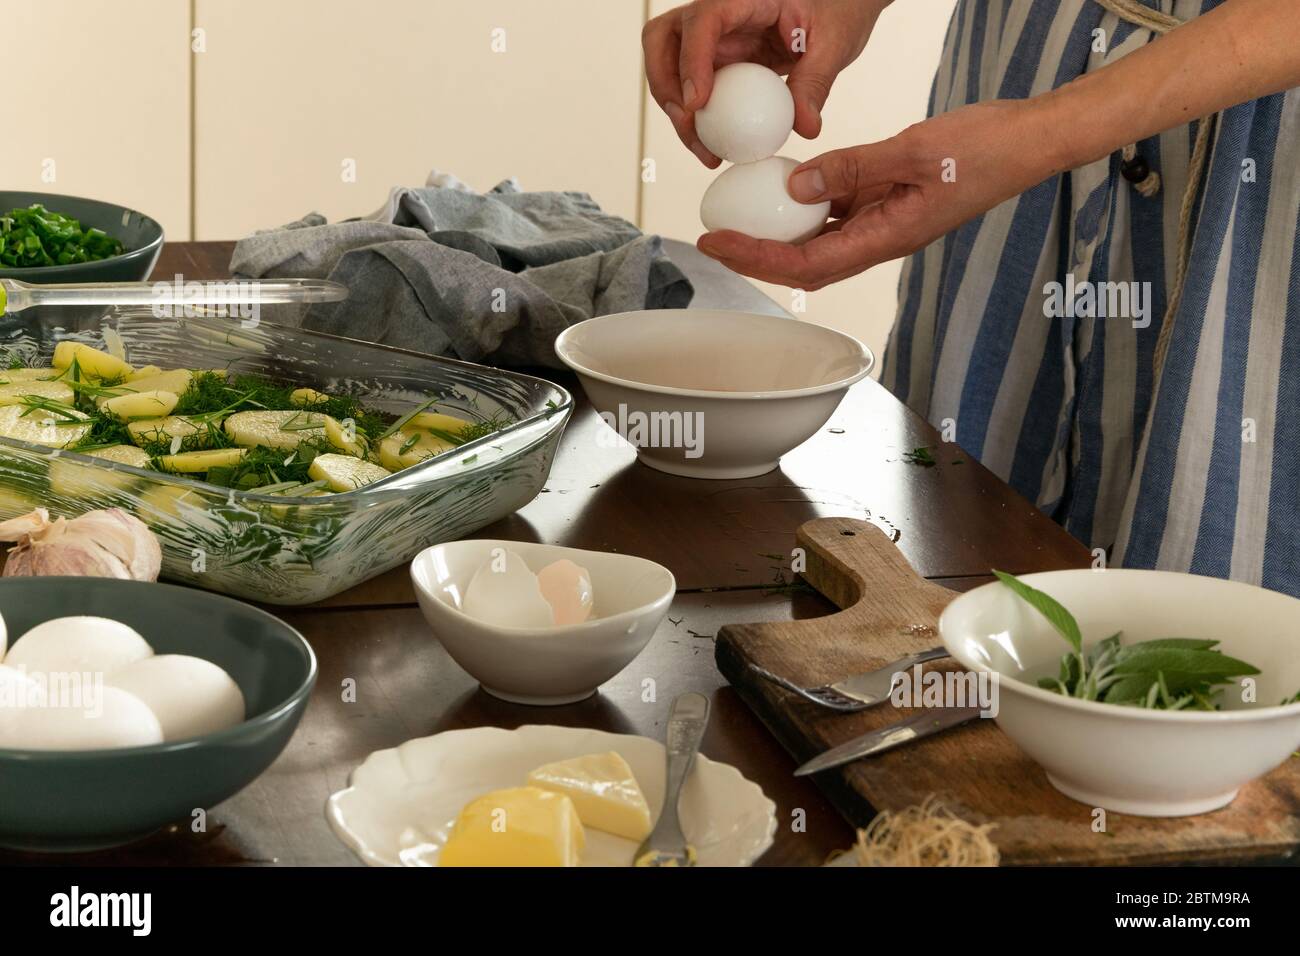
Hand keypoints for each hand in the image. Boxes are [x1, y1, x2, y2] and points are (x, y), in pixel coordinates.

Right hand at [643, 0, 884, 165]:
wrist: (838, 12)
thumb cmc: (837, 11)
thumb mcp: (834, 43)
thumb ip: (816, 82)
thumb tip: (805, 127)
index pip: (702, 19)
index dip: (691, 60)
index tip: (697, 103)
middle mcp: (718, 14)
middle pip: (663, 38)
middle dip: (664, 84)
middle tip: (688, 124)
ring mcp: (712, 38)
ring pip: (666, 64)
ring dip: (674, 109)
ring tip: (702, 147)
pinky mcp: (715, 62)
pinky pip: (690, 88)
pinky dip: (693, 118)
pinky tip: (712, 146)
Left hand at [697, 99, 1057, 289]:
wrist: (1029, 141)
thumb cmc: (985, 149)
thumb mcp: (912, 149)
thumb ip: (853, 167)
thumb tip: (796, 184)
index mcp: (887, 238)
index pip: (806, 263)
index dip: (757, 259)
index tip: (718, 245)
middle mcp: (881, 239)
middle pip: (805, 263)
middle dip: (755, 256)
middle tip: (712, 240)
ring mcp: (885, 223)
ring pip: (820, 240)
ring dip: (778, 235)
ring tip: (736, 218)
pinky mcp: (889, 202)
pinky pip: (840, 209)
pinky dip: (808, 203)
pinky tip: (786, 187)